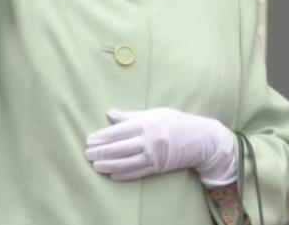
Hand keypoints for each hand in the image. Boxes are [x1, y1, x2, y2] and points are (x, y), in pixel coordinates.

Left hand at [85, 107, 237, 185]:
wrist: (201, 139)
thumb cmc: (177, 122)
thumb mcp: (156, 113)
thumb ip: (132, 115)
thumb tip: (110, 113)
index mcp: (147, 123)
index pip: (119, 131)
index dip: (102, 136)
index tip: (89, 139)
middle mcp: (149, 140)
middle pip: (119, 148)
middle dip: (101, 152)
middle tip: (87, 153)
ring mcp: (153, 155)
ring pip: (125, 163)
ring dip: (107, 165)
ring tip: (95, 165)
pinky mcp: (157, 167)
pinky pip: (136, 173)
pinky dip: (122, 174)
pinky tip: (112, 174)